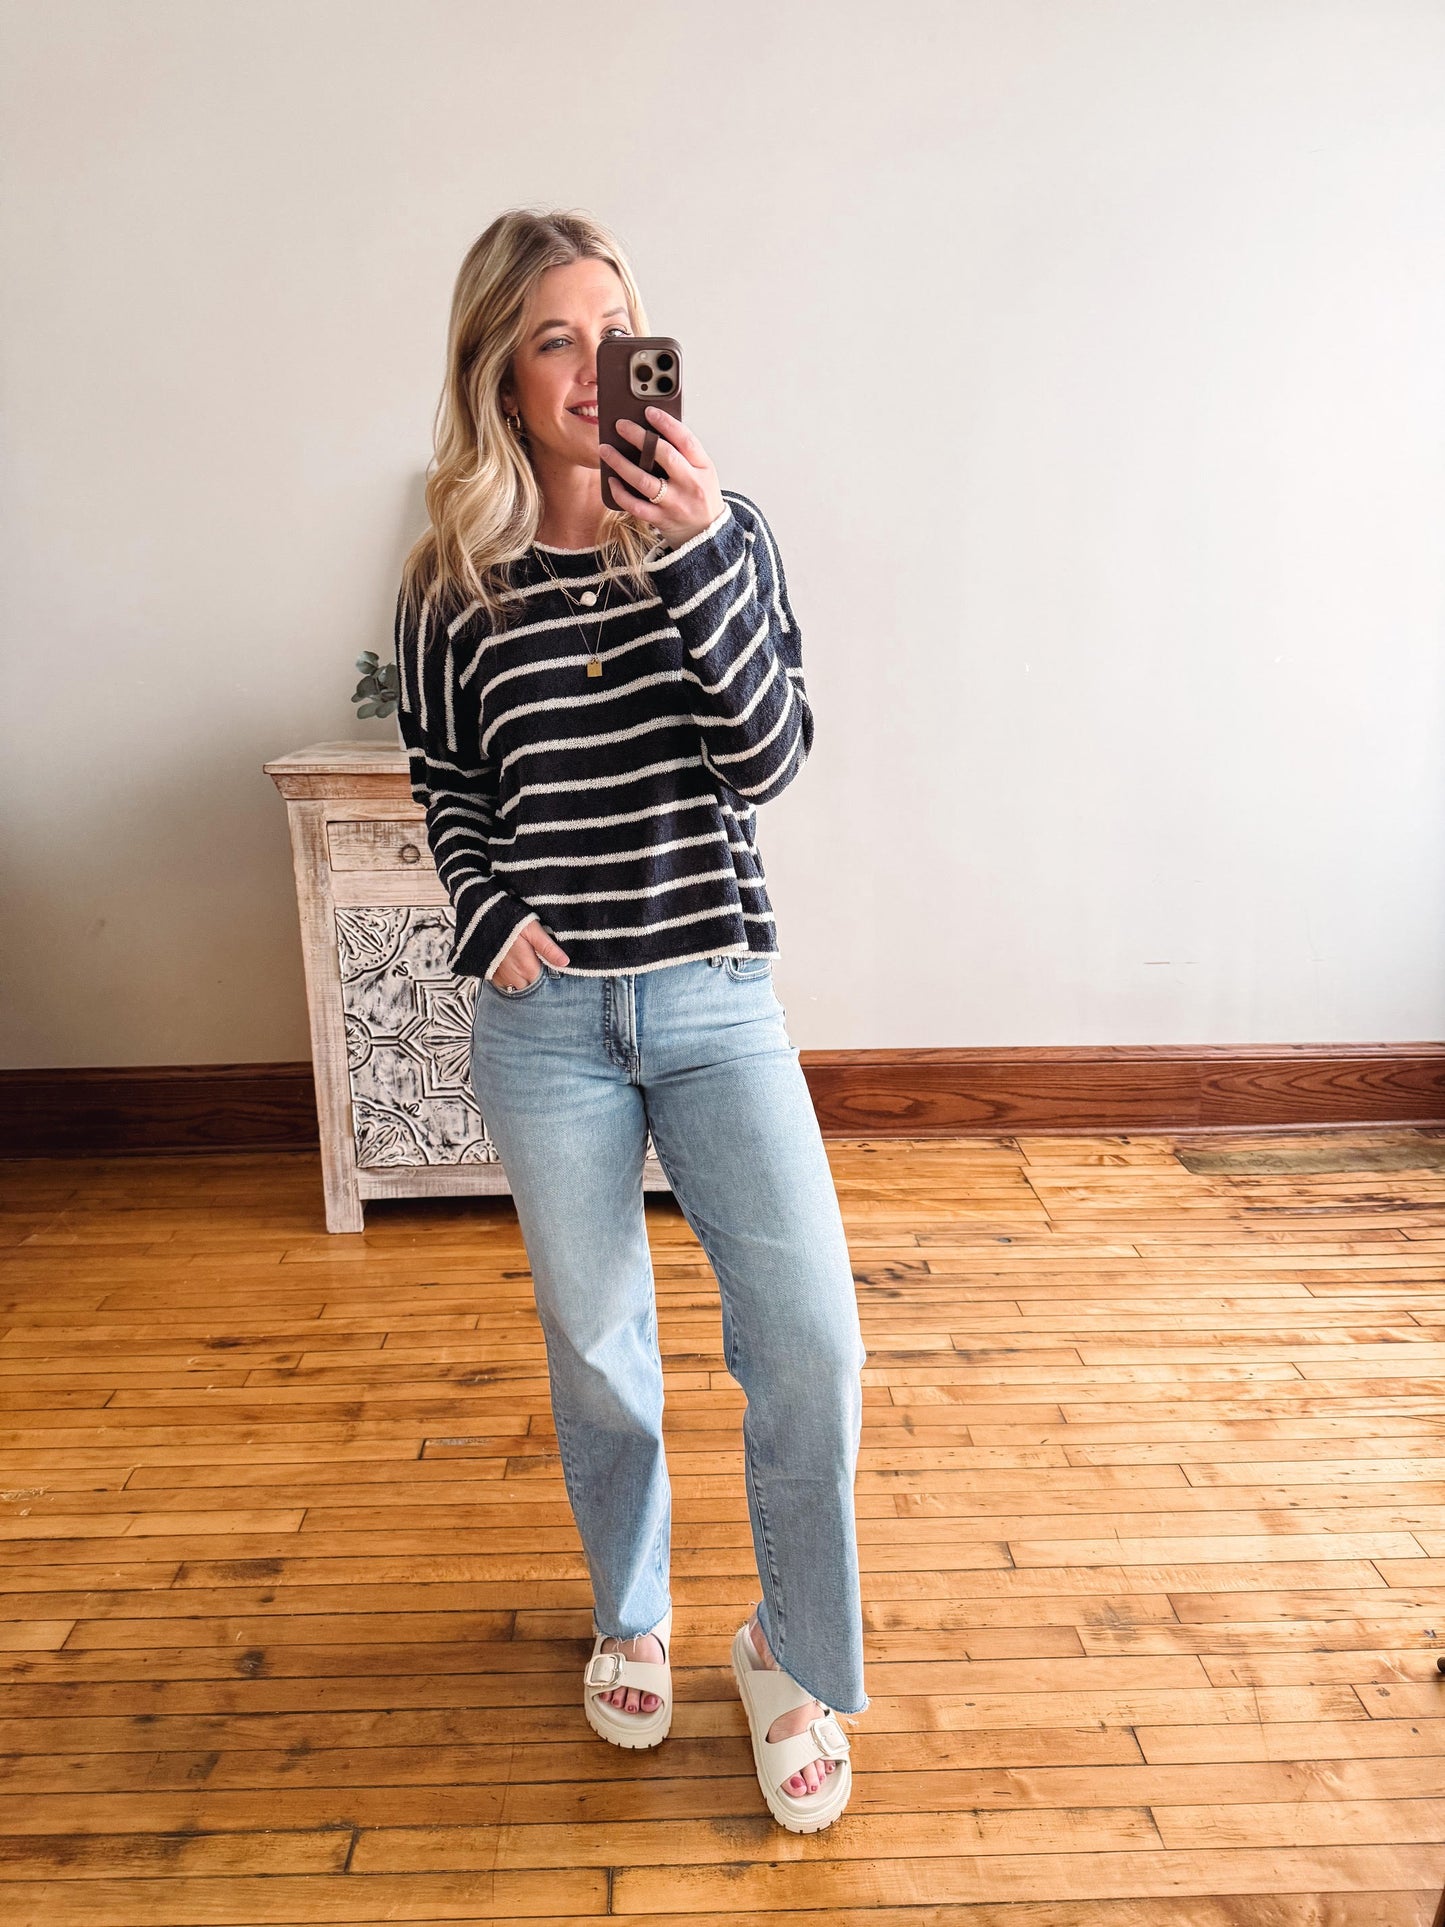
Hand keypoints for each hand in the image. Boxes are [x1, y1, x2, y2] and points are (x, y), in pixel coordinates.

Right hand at [492, 919, 568, 990]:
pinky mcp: (492, 976)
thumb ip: (548, 948)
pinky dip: (512, 980)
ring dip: (524, 980)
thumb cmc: (508, 922)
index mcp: (528, 968)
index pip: (545, 983)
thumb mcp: (532, 930)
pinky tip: (513, 967)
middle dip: (537, 980)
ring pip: (519, 987)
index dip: (549, 976)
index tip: (550, 966)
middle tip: (538, 962)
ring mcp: (502, 979)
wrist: (479, 920)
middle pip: (532, 987)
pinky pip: (506, 985)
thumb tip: (565, 962)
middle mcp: (515, 978)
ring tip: (526, 964)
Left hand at [600, 406, 724, 547]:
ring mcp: (675, 503)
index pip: (685, 440)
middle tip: (620, 425)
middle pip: (664, 455)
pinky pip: (636, 506)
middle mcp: (690, 484)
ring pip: (644, 481)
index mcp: (703, 467)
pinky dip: (621, 493)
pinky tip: (611, 481)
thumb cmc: (700, 496)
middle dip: (639, 437)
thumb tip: (653, 429)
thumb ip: (684, 453)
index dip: (667, 423)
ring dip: (621, 463)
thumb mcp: (702, 471)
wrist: (707, 534)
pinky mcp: (661, 520)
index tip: (648, 411)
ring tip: (605, 450)